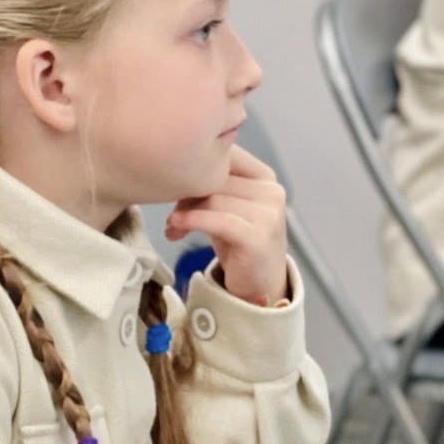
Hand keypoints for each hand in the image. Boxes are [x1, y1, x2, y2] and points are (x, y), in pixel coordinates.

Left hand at [163, 145, 288, 306]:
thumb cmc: (237, 244)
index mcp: (266, 178)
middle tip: (171, 213)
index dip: (197, 168)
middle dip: (187, 193)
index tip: (175, 187)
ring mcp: (269, 214)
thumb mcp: (225, 209)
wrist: (259, 287)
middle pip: (217, 178)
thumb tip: (173, 170)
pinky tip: (175, 227)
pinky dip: (192, 221)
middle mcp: (272, 192)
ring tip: (172, 225)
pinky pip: (217, 220)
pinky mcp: (258, 237)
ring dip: (184, 211)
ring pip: (214, 198)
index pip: (226, 156)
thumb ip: (211, 187)